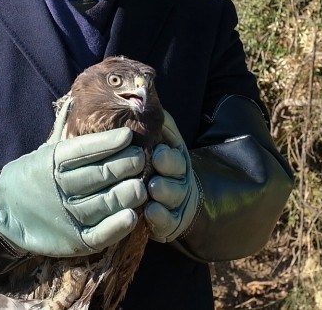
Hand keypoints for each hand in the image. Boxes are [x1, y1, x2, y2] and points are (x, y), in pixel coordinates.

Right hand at [0, 98, 147, 256]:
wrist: (5, 214)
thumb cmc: (33, 176)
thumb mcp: (44, 150)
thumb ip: (62, 128)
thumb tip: (79, 98)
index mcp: (53, 161)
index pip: (85, 149)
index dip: (109, 142)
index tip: (129, 135)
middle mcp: (60, 187)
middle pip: (100, 174)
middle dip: (126, 164)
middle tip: (140, 157)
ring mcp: (67, 215)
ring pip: (105, 202)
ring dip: (128, 191)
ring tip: (142, 183)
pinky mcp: (74, 240)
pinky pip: (100, 233)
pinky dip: (118, 225)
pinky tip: (132, 214)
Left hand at [144, 110, 199, 242]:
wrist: (178, 202)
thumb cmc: (159, 165)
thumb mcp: (162, 141)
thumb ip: (159, 125)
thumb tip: (143, 98)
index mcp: (175, 158)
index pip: (175, 154)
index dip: (168, 155)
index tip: (158, 152)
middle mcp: (178, 179)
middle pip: (176, 176)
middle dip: (167, 173)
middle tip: (155, 171)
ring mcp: (175, 203)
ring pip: (172, 198)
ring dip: (163, 194)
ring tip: (152, 191)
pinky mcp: (170, 223)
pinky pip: (168, 222)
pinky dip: (160, 218)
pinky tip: (151, 213)